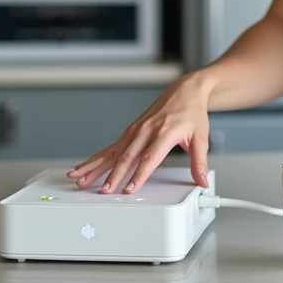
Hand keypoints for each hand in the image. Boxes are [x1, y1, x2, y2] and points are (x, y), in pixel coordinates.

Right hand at [66, 73, 211, 194]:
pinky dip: (97, 158)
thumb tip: (202, 181)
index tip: (129, 189)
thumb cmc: (192, 113)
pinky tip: (85, 167)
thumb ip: (200, 162)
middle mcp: (147, 130)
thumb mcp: (201, 138)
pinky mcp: (130, 130)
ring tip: (80, 179)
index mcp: (165, 132)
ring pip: (113, 151)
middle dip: (113, 176)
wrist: (185, 91)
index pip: (149, 158)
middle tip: (104, 191)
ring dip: (96, 166)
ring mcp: (136, 130)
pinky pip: (111, 147)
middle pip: (127, 157)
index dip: (138, 175)